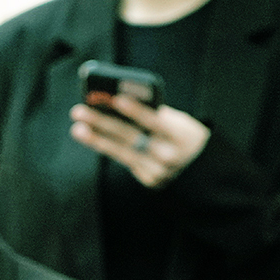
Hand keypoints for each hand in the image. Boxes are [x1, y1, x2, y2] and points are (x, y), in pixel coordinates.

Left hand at [70, 93, 209, 187]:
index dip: (135, 110)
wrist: (202, 168)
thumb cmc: (184, 134)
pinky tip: (93, 138)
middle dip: (102, 123)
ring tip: (77, 128)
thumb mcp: (178, 121)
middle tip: (79, 111)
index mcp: (180, 135)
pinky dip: (109, 148)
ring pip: (122, 153)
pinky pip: (126, 161)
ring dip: (97, 139)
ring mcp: (158, 171)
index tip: (115, 98)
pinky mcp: (150, 180)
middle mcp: (168, 156)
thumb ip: (154, 114)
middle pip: (131, 137)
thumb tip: (117, 102)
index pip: (155, 121)